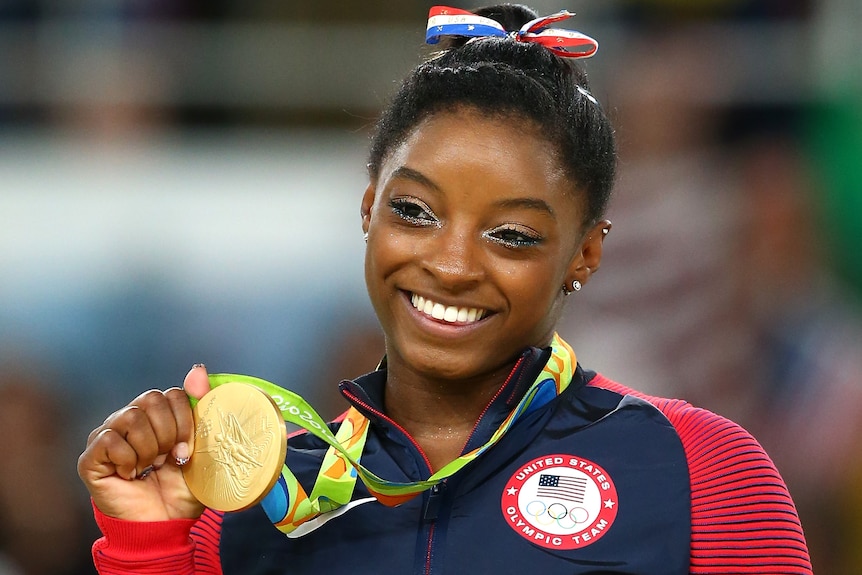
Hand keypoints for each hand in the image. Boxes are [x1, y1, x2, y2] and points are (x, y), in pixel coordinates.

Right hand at [77, 364, 211, 520]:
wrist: (164, 526)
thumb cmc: (181, 490)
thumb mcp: (202, 447)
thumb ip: (200, 407)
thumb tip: (197, 368)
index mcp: (156, 416)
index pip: (171, 394)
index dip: (185, 420)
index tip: (187, 449)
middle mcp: (129, 420)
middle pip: (150, 398)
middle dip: (169, 432)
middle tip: (169, 458)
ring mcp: (107, 436)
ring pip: (130, 416)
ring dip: (149, 448)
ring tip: (150, 468)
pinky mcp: (91, 458)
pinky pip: (109, 440)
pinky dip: (128, 459)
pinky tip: (131, 475)